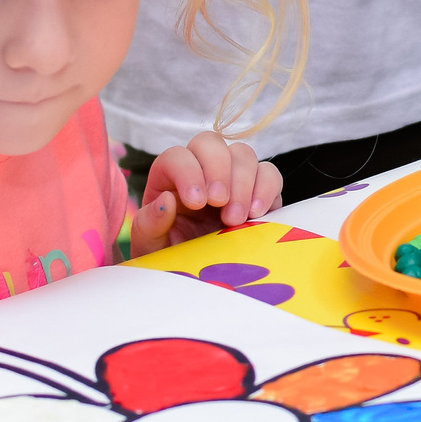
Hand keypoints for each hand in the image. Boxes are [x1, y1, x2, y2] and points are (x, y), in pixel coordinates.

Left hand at [129, 132, 281, 255]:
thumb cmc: (170, 257)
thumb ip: (150, 224)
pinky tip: (256, 214)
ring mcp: (233, 178)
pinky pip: (270, 174)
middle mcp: (201, 170)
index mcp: (170, 177)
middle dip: (218, 170)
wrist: (200, 278)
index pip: (177, 156)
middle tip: (219, 204)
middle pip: (211, 143)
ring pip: (243, 154)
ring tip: (236, 220)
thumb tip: (166, 200)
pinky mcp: (259, 191)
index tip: (195, 203)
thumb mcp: (150, 246)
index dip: (187, 172)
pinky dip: (267, 189)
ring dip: (243, 183)